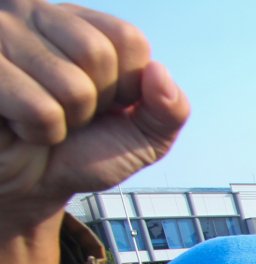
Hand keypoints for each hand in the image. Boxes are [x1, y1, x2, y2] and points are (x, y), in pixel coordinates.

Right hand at [0, 2, 189, 235]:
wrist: (28, 186)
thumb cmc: (81, 152)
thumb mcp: (144, 137)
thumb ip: (170, 110)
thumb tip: (159, 73)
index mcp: (78, 21)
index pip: (128, 40)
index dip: (126, 87)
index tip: (101, 104)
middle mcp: (34, 13)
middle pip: (98, 56)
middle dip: (92, 104)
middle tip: (66, 113)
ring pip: (70, 86)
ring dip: (63, 121)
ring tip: (39, 118)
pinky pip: (39, 109)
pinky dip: (38, 131)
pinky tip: (17, 124)